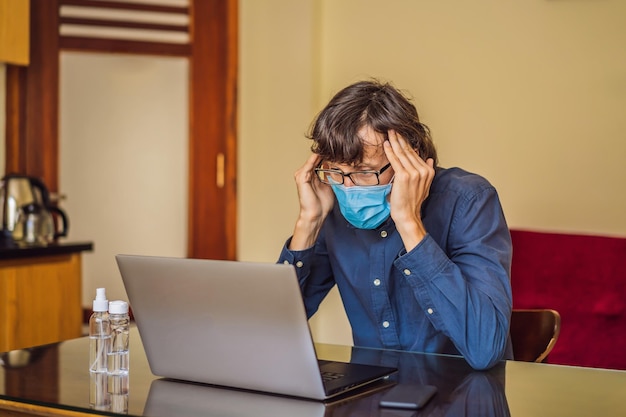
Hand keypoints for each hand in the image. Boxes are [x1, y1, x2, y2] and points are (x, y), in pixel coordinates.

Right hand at [289, 153, 334, 249]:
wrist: (316, 214)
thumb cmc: (322, 204)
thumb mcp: (330, 186)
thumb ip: (331, 176)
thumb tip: (339, 168)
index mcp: (311, 175)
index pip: (319, 161)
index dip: (328, 156)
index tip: (338, 150)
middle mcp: (305, 173)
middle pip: (315, 159)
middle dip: (325, 153)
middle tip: (336, 146)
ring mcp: (302, 175)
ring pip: (312, 160)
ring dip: (321, 155)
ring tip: (330, 148)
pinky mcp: (301, 178)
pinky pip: (309, 166)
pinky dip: (315, 159)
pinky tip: (322, 155)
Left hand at [384, 130, 434, 250]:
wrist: (408, 214)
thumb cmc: (412, 201)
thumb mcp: (424, 185)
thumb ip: (426, 170)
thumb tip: (428, 158)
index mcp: (428, 171)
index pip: (415, 153)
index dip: (407, 143)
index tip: (400, 134)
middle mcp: (423, 170)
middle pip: (409, 151)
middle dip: (400, 139)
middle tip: (393, 128)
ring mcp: (414, 173)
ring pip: (402, 153)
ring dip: (394, 141)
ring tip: (389, 132)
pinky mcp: (404, 176)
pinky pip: (395, 160)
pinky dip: (390, 151)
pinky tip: (386, 144)